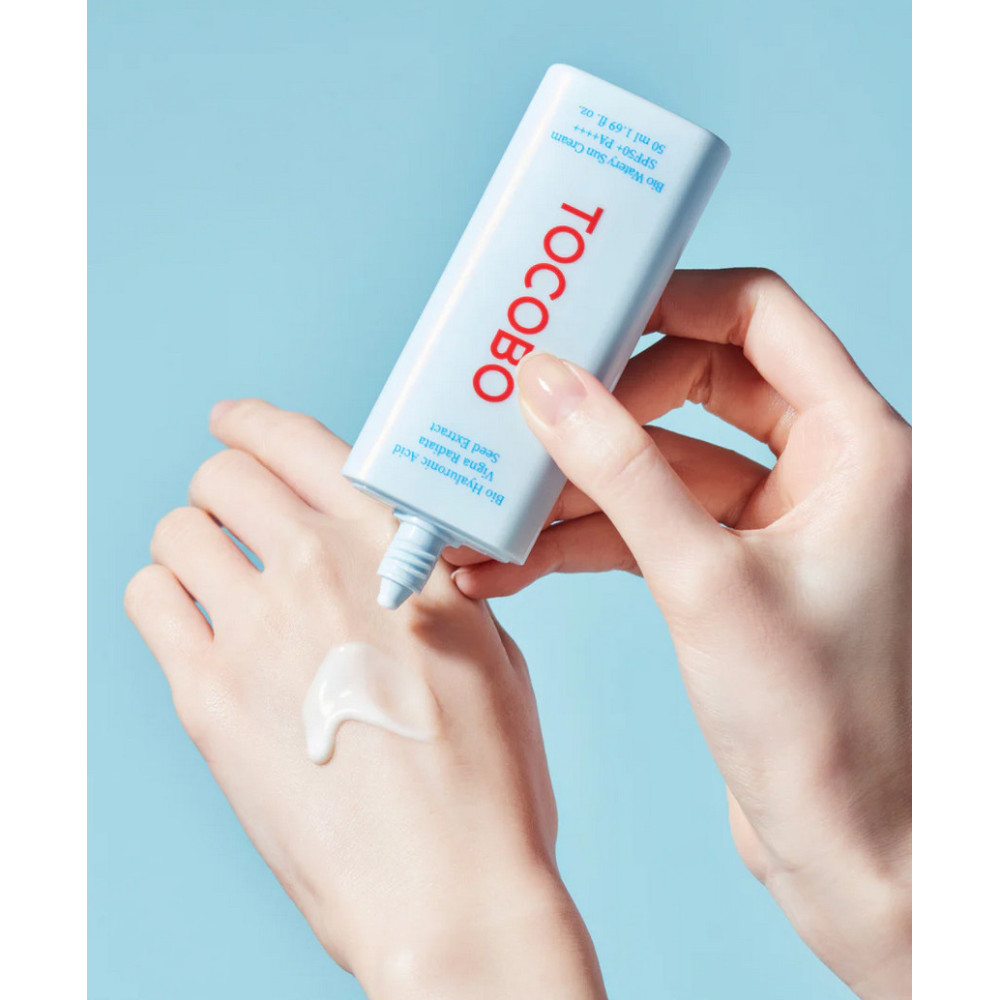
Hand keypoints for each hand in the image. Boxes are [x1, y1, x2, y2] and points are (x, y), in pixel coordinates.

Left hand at [125, 400, 605, 999]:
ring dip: (194, 543)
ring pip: (178, 531)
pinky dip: (163, 599)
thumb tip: (390, 561)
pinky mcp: (206, 697)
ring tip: (216, 578)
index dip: (254, 422)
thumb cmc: (487, 778)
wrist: (447, 887)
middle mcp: (320, 568)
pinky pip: (149, 601)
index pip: (300, 440)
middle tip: (234, 514)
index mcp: (395, 546)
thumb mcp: (490, 649)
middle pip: (225, 475)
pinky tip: (196, 628)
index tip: (234, 423)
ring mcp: (257, 629)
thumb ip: (430, 584)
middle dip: (225, 486)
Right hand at [447, 269, 910, 998]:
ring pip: (664, 461)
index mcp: (858, 446)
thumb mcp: (703, 581)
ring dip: (581, 480)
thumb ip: (621, 473)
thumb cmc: (818, 725)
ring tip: (500, 502)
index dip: (671, 301)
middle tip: (526, 408)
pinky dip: (589, 533)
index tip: (589, 313)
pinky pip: (654, 521)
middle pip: (698, 383)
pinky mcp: (736, 571)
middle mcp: (825, 471)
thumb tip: (550, 387)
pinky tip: (519, 557)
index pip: (760, 317)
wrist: (843, 843)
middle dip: (605, 403)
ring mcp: (778, 522)